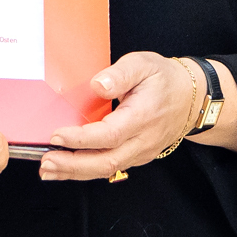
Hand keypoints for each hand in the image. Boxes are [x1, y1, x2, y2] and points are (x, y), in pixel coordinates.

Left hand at [40, 52, 235, 179]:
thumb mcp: (144, 64)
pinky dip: (85, 171)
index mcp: (143, 116)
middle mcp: (142, 140)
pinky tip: (65, 168)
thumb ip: (121, 73)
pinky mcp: (136, 157)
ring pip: (106, 169)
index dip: (82, 139)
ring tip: (48, 169)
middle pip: (106, 161)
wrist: (191, 99)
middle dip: (73, 164)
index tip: (57, 135)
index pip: (110, 135)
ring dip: (75, 172)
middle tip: (46, 161)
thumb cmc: (164, 79)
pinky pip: (109, 168)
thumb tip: (99, 85)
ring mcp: (140, 153)